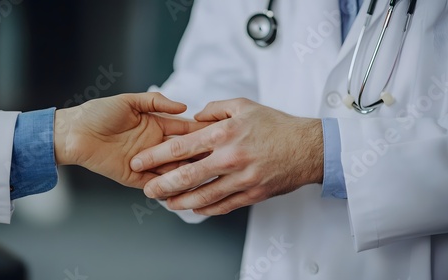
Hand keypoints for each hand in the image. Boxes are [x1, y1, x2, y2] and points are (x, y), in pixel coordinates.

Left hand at [54, 92, 208, 187]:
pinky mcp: (135, 177)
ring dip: (188, 172)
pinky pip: (156, 183)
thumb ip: (156, 102)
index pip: (184, 129)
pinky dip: (169, 186)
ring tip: (206, 174)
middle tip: (219, 157)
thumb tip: (183, 106)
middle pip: (183, 151)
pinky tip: (185, 187)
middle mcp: (155, 145)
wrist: (74, 132)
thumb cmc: (98, 113)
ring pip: (173, 169)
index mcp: (156, 125)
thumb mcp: (129, 101)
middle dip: (200, 153)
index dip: (200, 131)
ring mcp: (147, 162)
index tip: (218, 132)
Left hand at [130, 98, 323, 214]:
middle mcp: (229, 158)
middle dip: (161, 185)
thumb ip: (215, 110)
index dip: (155, 156)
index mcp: (223, 134)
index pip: (180, 147)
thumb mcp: (244, 105)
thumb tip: (194, 117)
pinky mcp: (252, 194)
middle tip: (147, 189)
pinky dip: (206, 209)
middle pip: (186, 176)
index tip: (139, 162)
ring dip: (180, 202)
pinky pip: (223, 206)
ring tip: (167, 203)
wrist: (308, 147)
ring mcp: (241, 179)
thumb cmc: (276, 125)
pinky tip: (195, 208)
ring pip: (202, 196)